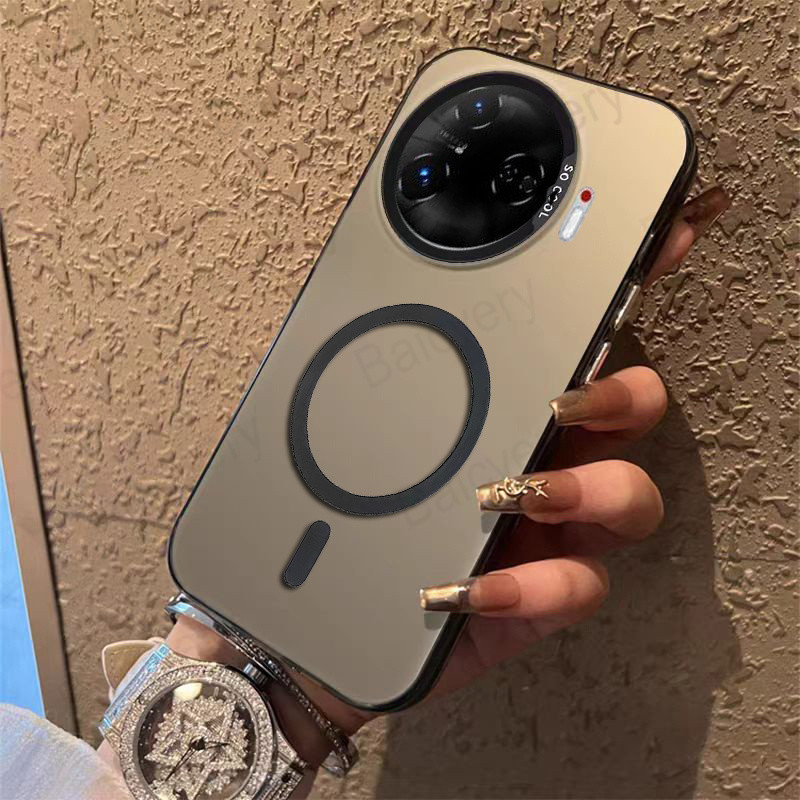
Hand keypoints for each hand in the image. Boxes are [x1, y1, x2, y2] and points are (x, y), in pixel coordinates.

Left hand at [293, 185, 730, 736]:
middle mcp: (535, 454)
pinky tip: (467, 586)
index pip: (574, 334)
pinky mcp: (531, 602)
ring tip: (511, 493)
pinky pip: (579, 589)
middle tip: (563, 399)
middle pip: (632, 410)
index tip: (660, 233)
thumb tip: (357, 259)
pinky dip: (538, 586)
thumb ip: (350, 343)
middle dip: (623, 392)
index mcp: (494, 400)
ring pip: (631, 498)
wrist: (293, 618)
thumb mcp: (315, 412)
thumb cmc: (311, 507)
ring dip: (590, 487)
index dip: (628, 282)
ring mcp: (542, 531)